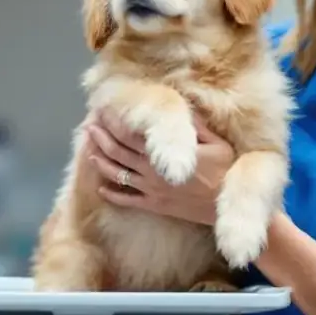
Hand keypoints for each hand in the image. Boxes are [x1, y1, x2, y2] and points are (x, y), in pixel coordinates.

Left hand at [82, 108, 236, 225]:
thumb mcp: (215, 142)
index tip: (103, 112)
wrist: (227, 205)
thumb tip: (178, 109)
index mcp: (162, 153)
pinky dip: (112, 194)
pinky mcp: (154, 205)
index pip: (129, 134)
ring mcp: (150, 190)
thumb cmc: (224, 171)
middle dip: (101, 138)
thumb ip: (194, 126)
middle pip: (117, 151)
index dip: (114, 123)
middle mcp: (150, 170)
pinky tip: (102, 188)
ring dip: (101, 161)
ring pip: (117, 174)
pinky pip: (127, 200)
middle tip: (90, 126)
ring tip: (89, 151)